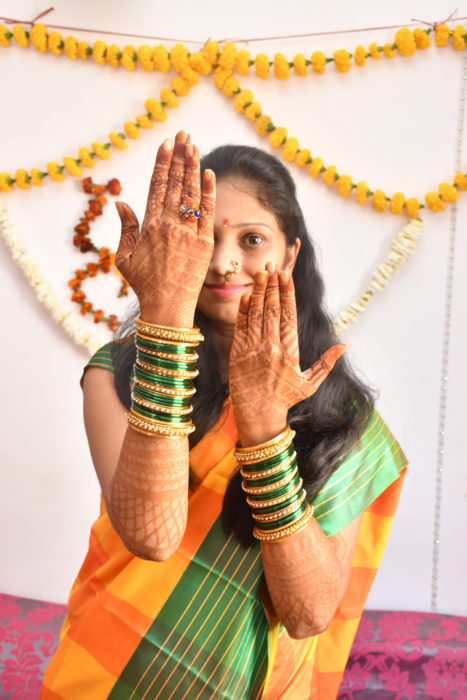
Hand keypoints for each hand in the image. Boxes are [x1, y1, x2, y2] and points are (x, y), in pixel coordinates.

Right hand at [115, 131, 215, 326]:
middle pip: (175, 184)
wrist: (167, 308)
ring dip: (193, 168)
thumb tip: (122, 202)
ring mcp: (188, 234)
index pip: (157, 186)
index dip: (162, 164)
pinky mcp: (204, 245)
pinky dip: (208, 193)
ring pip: (191, 194)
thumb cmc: (144, 285)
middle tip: (183, 134)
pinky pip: (207, 214)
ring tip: (194, 146)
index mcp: (149, 226)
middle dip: (180, 157)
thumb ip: (125, 228)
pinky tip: (209, 174)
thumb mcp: (124, 258)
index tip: (167, 144)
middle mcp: (169, 226)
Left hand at [228, 263, 345, 446]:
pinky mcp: (237, 355)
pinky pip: (240, 328)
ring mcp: (253, 351)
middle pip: (271, 310)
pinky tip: (246, 295)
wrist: (258, 416)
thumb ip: (326, 363)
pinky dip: (243, 311)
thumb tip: (344, 345)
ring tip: (260, 273)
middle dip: (272, 286)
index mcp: (290, 353)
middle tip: (273, 266)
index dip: (287, 294)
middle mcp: (271, 349)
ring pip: (255, 315)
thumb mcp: (310, 383)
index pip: (289, 316)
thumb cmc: (285, 399)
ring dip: (258, 292)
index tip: (286, 276)